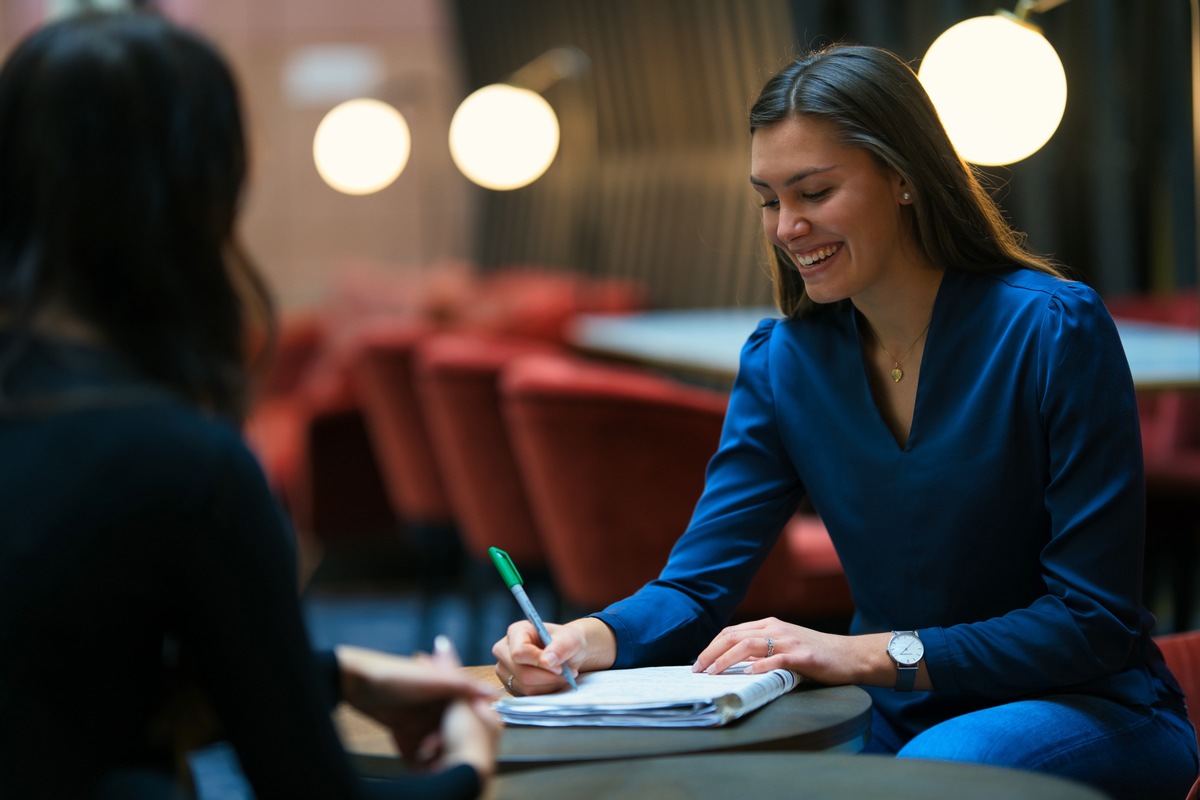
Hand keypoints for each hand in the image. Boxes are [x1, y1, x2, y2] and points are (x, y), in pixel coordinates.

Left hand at [336, 638, 497, 769]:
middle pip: (449, 730)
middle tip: (447, 760)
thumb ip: (465, 686)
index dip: (468, 729)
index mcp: (446, 687)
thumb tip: (493, 695)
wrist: (356, 682)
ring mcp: (416, 716)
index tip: (471, 746)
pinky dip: (414, 759)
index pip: (466, 710)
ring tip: (432, 768)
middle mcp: (434, 702)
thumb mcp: (437, 679)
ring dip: (432, 756)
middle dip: (448, 747)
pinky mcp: (400, 728)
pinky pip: (411, 748)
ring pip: (431, 742)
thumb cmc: (398, 675)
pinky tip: (417, 769)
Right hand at [491, 617, 614, 695]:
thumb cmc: (566, 641)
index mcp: (515, 632)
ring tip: (563, 676)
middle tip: (566, 673)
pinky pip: (527, 695)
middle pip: (521, 672)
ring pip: (524, 686)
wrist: (567, 653)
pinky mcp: (510, 685)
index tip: (559, 667)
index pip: (519, 652)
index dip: (538, 661)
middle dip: (548, 677)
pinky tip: (553, 682)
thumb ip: (560, 648)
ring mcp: (505, 670)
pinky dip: (544, 691)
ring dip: (548, 685)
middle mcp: (504, 650)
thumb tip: (546, 661)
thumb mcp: (570, 639)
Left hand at [690, 616, 888, 686]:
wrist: (848, 654)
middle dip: (711, 653)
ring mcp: (789, 641)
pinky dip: (760, 667)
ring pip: (749, 646)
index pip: (731, 632)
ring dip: (727, 660)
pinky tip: (748, 674)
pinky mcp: (802, 656)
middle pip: (734, 636)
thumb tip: (732, 664)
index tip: (698, 662)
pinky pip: (777, 660)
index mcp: (768, 625)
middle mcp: (775, 629)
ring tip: (713, 673)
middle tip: (698, 670)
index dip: (711, 646)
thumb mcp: (783, 645)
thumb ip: (761, 651)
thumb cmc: (814, 653)